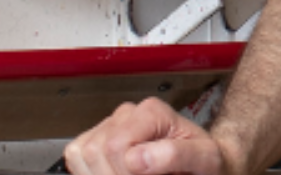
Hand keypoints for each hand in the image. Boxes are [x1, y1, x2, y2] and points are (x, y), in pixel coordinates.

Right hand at [64, 97, 239, 174]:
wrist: (202, 162)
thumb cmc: (204, 161)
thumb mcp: (205, 159)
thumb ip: (175, 156)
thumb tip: (136, 158)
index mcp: (152, 112)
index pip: (116, 146)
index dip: (125, 174)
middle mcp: (127, 113)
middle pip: (95, 150)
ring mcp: (110, 125)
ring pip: (81, 154)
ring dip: (100, 174)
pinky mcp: (97, 139)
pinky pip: (75, 156)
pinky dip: (89, 172)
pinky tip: (114, 174)